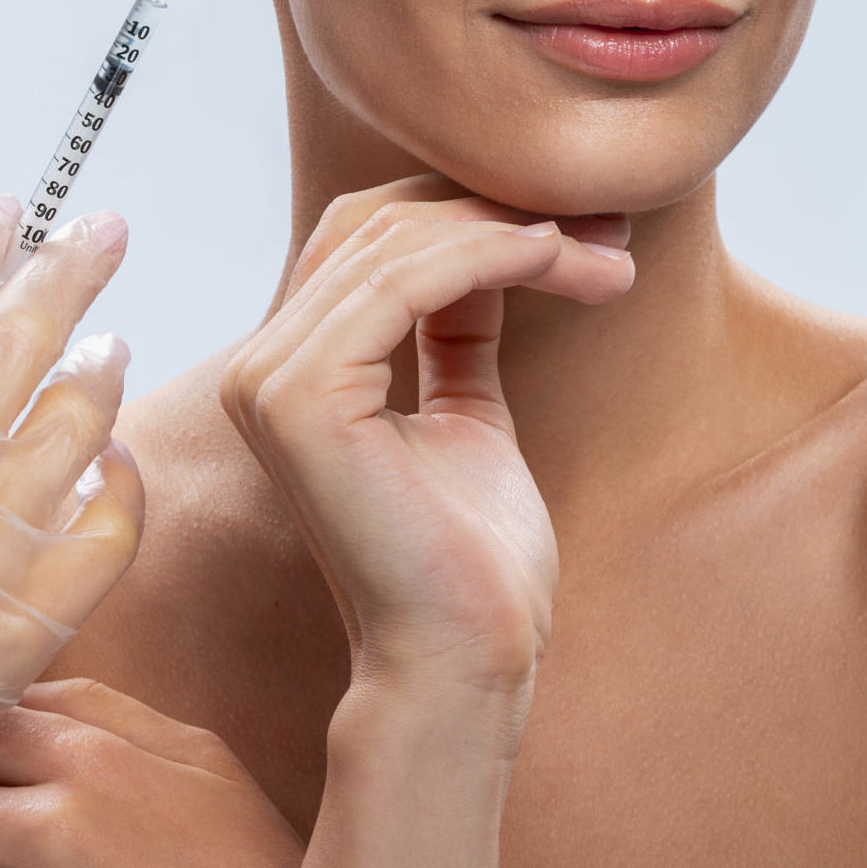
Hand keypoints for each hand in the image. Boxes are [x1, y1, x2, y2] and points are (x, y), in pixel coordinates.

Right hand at [222, 175, 633, 704]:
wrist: (469, 656)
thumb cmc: (473, 556)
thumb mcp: (467, 408)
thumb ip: (458, 324)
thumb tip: (496, 237)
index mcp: (289, 369)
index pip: (370, 237)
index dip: (473, 212)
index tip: (580, 226)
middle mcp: (261, 367)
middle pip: (379, 225)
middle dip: (500, 211)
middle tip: (605, 229)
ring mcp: (270, 380)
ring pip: (398, 244)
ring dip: (516, 232)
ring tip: (603, 255)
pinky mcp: (302, 398)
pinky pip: (405, 281)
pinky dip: (493, 254)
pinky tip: (559, 261)